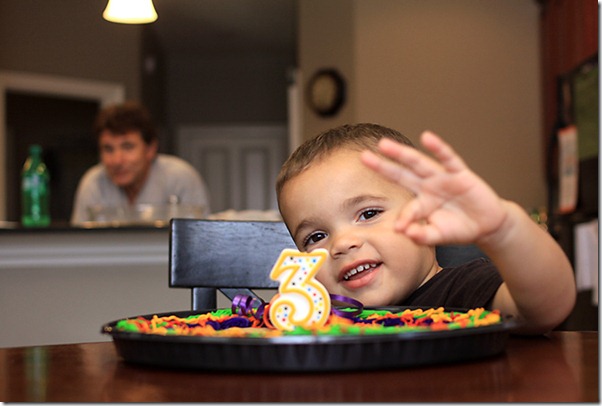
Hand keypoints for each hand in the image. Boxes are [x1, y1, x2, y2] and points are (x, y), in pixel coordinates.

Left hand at [360, 131, 506, 245]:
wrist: (487, 225)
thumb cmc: (459, 228)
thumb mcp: (439, 235)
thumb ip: (422, 236)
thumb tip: (405, 233)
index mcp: (420, 202)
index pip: (407, 208)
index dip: (404, 218)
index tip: (400, 228)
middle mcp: (427, 186)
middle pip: (401, 174)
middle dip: (382, 165)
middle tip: (363, 157)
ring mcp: (442, 178)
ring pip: (418, 163)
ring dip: (402, 153)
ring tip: (384, 145)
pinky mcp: (461, 174)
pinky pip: (448, 158)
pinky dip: (438, 148)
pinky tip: (426, 138)